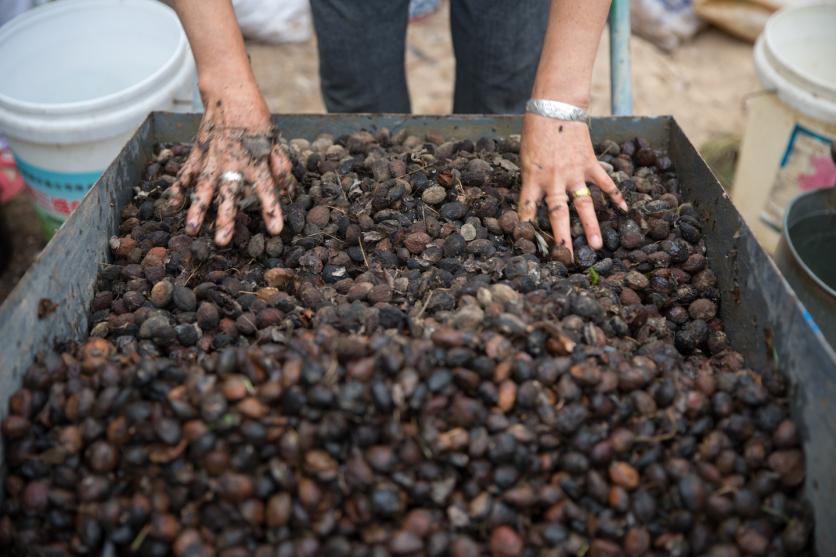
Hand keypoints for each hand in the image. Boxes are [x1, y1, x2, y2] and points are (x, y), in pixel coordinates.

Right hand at [167, 86, 293, 245]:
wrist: (228, 92)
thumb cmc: (255, 119)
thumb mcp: (274, 140)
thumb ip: (281, 165)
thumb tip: (288, 189)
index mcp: (256, 160)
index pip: (267, 189)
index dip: (272, 209)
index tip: (275, 229)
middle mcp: (233, 162)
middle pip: (229, 193)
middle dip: (225, 218)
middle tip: (223, 241)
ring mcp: (212, 159)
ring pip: (203, 187)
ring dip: (197, 209)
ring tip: (192, 229)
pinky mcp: (197, 153)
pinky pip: (186, 174)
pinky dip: (178, 189)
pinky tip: (173, 206)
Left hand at [518, 113, 626, 258]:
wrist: (555, 107)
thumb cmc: (535, 133)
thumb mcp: (526, 160)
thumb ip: (532, 182)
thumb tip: (534, 204)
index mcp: (532, 178)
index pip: (527, 209)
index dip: (526, 228)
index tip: (528, 246)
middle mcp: (553, 180)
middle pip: (558, 213)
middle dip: (562, 237)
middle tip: (566, 257)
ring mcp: (574, 173)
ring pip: (584, 204)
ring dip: (591, 226)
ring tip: (597, 246)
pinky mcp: (590, 164)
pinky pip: (605, 183)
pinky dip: (615, 196)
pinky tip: (623, 211)